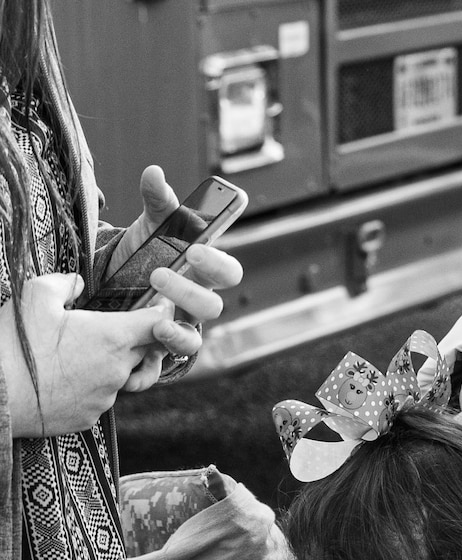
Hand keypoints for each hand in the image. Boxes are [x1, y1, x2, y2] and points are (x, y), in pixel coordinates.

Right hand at [1, 273, 173, 436]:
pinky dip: (91, 386)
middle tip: (114, 328)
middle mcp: (118, 369)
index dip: (161, 312)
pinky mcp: (91, 415)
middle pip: (144, 350)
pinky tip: (67, 378)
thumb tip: (78, 282)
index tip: (159, 306)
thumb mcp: (35, 297)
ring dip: (111, 364)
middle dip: (136, 339)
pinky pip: (101, 397)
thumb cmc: (14, 345)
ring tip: (81, 354)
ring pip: (122, 376)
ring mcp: (106, 396)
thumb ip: (64, 283)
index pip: (157, 323)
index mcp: (113, 337)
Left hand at [113, 166, 243, 383]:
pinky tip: (137, 352)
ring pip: (195, 340)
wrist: (112, 287)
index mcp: (202, 274)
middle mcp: (197, 304)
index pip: (229, 273)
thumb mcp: (149, 227)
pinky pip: (164, 364)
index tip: (197, 251)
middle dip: (189, 293)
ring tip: (156, 325)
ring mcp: (180, 329)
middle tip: (159, 275)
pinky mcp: (158, 350)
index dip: (218, 264)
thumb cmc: (144, 255)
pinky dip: (151, 364)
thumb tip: (155, 173)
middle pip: (213, 308)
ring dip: (178, 334)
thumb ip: (157, 202)